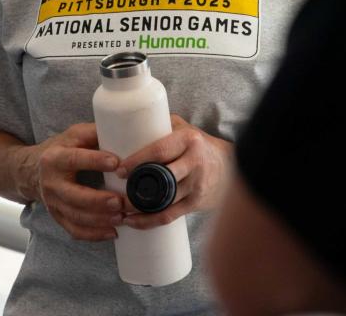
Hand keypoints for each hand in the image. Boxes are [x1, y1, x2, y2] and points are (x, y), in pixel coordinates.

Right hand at [28, 122, 123, 241]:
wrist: (32, 171)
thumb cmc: (61, 149)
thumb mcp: (74, 135)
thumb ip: (95, 133)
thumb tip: (124, 129)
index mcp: (54, 158)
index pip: (74, 160)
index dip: (95, 161)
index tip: (116, 163)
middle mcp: (51, 183)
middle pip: (74, 196)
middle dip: (99, 201)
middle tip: (121, 202)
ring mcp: (53, 203)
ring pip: (76, 216)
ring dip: (100, 220)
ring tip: (122, 217)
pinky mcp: (58, 217)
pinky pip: (74, 230)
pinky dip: (93, 234)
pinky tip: (112, 232)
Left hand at [116, 114, 232, 228]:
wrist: (229, 166)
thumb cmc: (199, 145)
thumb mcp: (184, 128)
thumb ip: (161, 125)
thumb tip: (127, 124)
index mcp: (189, 140)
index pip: (160, 151)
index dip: (137, 161)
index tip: (119, 169)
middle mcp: (194, 162)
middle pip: (161, 178)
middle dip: (135, 188)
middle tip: (115, 192)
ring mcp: (197, 185)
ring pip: (163, 201)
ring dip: (137, 209)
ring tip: (117, 210)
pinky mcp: (196, 203)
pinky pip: (169, 216)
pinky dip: (149, 222)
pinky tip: (133, 222)